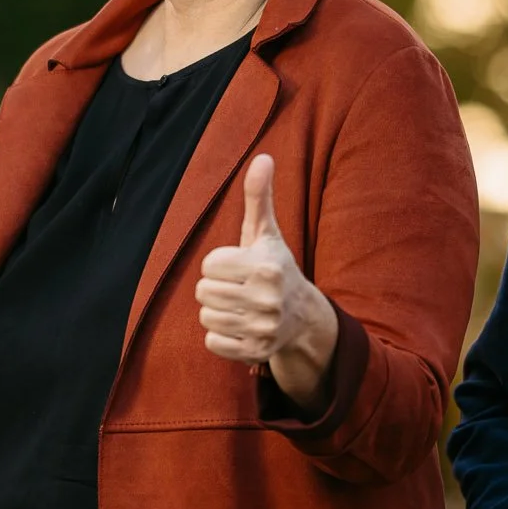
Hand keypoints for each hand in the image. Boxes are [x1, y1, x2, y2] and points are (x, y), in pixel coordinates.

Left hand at [198, 154, 339, 412]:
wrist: (303, 318)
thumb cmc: (275, 267)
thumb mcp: (267, 234)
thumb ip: (259, 197)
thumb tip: (262, 157)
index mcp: (267, 266)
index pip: (209, 266)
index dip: (218, 265)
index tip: (238, 267)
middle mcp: (268, 298)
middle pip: (204, 292)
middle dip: (215, 289)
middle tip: (238, 289)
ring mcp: (263, 327)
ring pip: (207, 317)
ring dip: (217, 312)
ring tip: (240, 307)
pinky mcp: (256, 352)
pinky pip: (213, 341)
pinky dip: (221, 336)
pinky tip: (240, 327)